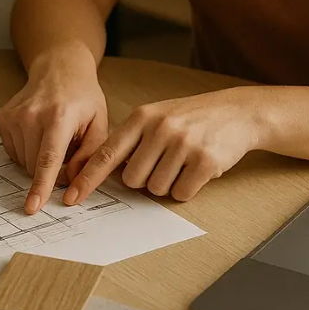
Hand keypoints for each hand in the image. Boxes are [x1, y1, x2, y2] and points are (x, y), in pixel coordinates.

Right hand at [0, 50, 108, 214]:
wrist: (58, 69)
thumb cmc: (83, 99)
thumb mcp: (99, 124)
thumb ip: (90, 156)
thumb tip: (71, 184)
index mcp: (59, 116)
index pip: (48, 158)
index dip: (41, 186)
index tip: (32, 206)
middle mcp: (32, 115)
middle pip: (35, 167)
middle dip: (52, 171)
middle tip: (67, 150)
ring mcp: (14, 116)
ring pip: (24, 162)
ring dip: (39, 160)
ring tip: (53, 136)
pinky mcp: (3, 119)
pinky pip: (15, 153)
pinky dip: (28, 151)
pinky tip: (38, 133)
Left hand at [65, 87, 266, 203]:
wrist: (237, 112)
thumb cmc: (190, 118)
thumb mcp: (156, 117)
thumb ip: (131, 141)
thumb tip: (102, 172)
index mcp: (142, 117)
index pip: (106, 154)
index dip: (87, 178)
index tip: (71, 196)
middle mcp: (160, 128)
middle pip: (132, 180)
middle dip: (145, 179)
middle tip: (164, 163)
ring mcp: (183, 144)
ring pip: (157, 189)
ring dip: (168, 184)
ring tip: (182, 162)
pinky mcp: (205, 161)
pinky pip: (182, 193)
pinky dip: (187, 189)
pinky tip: (196, 169)